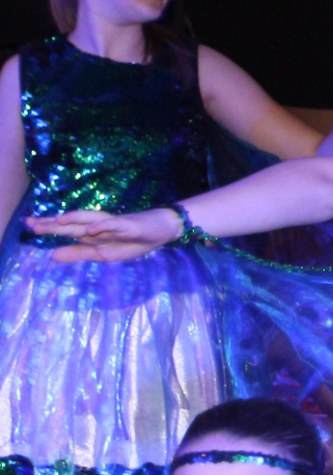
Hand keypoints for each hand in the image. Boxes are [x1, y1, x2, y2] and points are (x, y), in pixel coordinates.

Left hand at [28, 208, 179, 261]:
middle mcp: (99, 225)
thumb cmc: (133, 241)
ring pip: (91, 220)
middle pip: (73, 223)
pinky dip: (103, 226)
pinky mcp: (129, 224)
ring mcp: (113, 223)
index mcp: (91, 233)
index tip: (28, 225)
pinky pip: (114, 225)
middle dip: (54, 224)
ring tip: (58, 221)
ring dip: (75, 219)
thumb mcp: (104, 253)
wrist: (162, 229)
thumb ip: (79, 253)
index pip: (66, 229)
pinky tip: (91, 230)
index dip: (48, 226)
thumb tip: (51, 255)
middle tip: (32, 223)